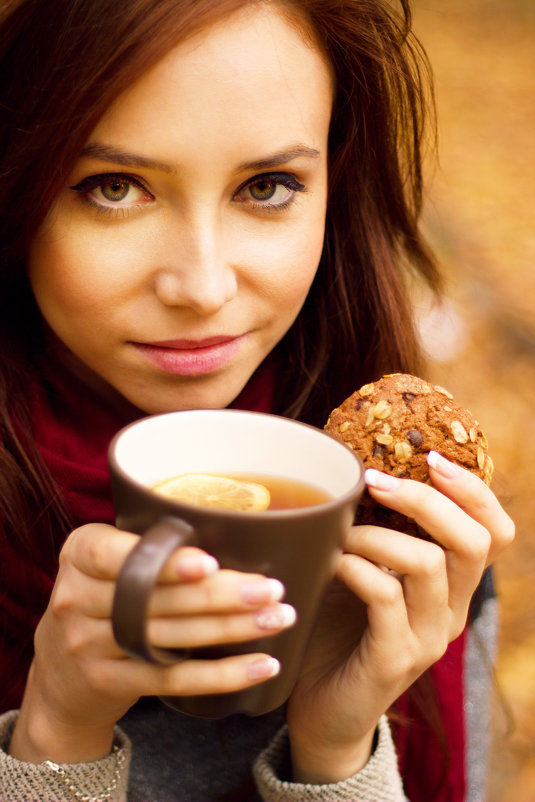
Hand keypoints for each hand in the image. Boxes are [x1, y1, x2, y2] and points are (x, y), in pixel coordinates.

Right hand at [10, 524, 294, 763]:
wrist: (59, 675)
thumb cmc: (101, 597)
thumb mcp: (103, 562)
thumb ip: (145, 547)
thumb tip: (238, 527)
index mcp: (79, 553)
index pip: (114, 554)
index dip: (163, 561)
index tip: (210, 562)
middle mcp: (76, 598)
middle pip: (156, 598)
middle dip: (220, 594)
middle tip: (272, 588)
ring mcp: (88, 645)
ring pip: (171, 638)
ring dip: (232, 628)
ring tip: (279, 617)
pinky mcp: (109, 684)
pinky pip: (172, 680)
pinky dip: (222, 675)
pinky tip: (262, 666)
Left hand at [286, 451, 514, 782]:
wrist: (323, 707)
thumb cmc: (338, 626)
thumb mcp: (365, 568)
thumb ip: (376, 528)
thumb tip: (357, 463)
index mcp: (453, 585)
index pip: (494, 532)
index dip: (474, 491)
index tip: (431, 457)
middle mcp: (452, 610)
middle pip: (473, 542)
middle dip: (426, 500)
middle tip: (377, 480)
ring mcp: (428, 639)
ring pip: (427, 564)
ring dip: (376, 534)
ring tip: (339, 530)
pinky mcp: (395, 660)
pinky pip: (385, 597)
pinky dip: (356, 567)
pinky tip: (330, 561)